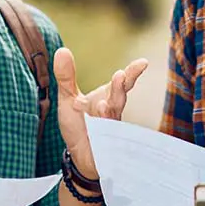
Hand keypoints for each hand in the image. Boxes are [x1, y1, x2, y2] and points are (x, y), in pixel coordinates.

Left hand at [54, 47, 147, 176]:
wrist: (77, 155)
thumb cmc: (78, 124)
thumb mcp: (68, 98)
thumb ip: (66, 76)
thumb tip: (61, 50)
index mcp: (108, 97)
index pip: (123, 83)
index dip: (133, 72)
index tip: (143, 62)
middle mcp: (112, 112)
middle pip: (120, 98)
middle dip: (120, 88)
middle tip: (121, 75)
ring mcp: (109, 130)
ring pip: (113, 119)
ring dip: (108, 112)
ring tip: (103, 105)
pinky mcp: (104, 146)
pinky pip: (106, 139)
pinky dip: (102, 133)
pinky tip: (97, 126)